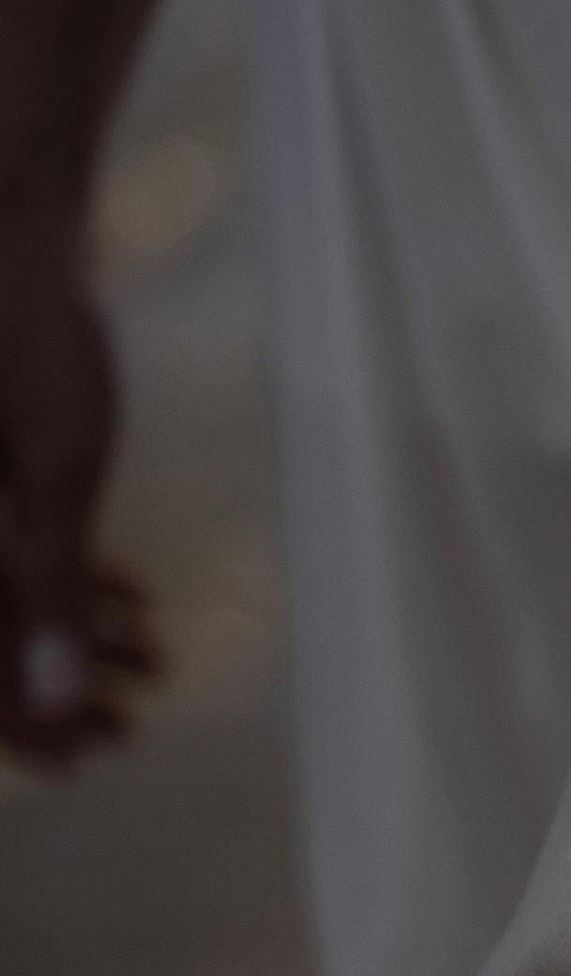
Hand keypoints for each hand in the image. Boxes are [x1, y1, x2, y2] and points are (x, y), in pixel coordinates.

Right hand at [0, 202, 158, 763]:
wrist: (5, 215)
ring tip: (150, 663)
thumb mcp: (58, 465)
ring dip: (69, 638)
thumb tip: (57, 699)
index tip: (84, 760)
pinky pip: (0, 549)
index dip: (21, 724)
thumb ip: (57, 584)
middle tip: (130, 729)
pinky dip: (60, 578)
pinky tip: (130, 600)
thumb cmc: (31, 327)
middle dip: (51, 690)